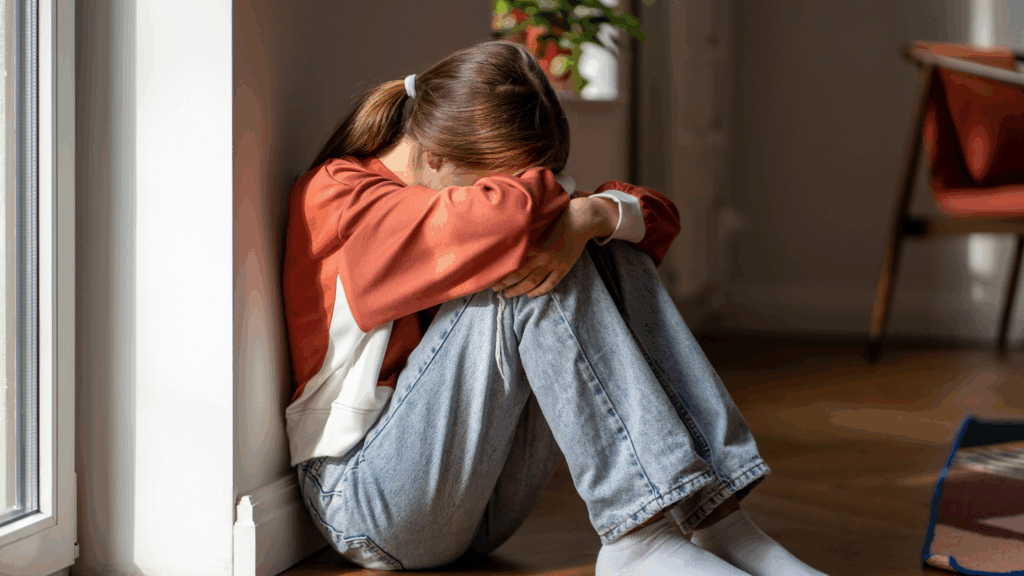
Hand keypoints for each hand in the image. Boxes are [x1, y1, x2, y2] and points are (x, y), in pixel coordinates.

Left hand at [492, 196, 617, 296]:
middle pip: (520, 274)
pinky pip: (550, 284)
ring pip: (533, 282)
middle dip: (505, 284)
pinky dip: (539, 291)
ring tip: (508, 295)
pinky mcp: (563, 268)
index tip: (490, 276)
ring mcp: (553, 263)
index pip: (513, 262)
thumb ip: (525, 235)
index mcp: (533, 244)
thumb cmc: (556, 219)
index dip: (501, 271)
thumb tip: (506, 241)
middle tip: (495, 289)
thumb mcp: (538, 225)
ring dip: (519, 290)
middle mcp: (542, 255)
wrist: (580, 221)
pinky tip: (530, 294)